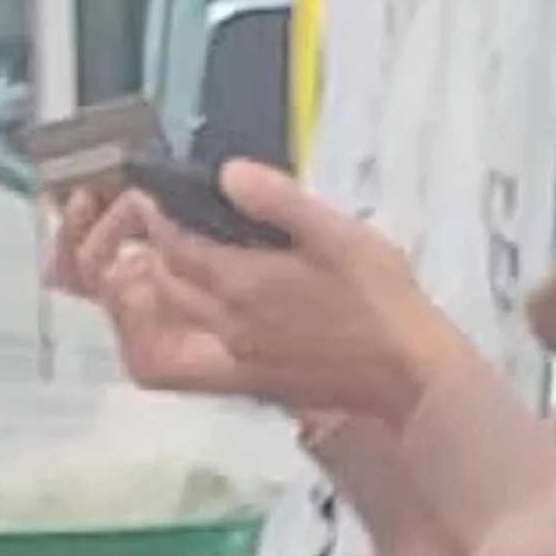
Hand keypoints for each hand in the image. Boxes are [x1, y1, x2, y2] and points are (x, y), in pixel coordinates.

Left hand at [73, 163, 458, 441]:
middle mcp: (230, 325)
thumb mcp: (336, 232)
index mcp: (245, 283)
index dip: (159, 219)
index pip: (177, 246)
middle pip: (167, 285)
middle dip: (154, 252)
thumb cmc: (379, 298)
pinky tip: (202, 307)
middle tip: (157, 225)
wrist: (403, 374)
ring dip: (164, 289)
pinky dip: (185, 327)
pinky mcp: (253, 381)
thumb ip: (279, 201)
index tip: (152, 197)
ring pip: (178, 321)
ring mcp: (238, 357)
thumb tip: (229, 174)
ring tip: (171, 259)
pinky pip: (197, 355)